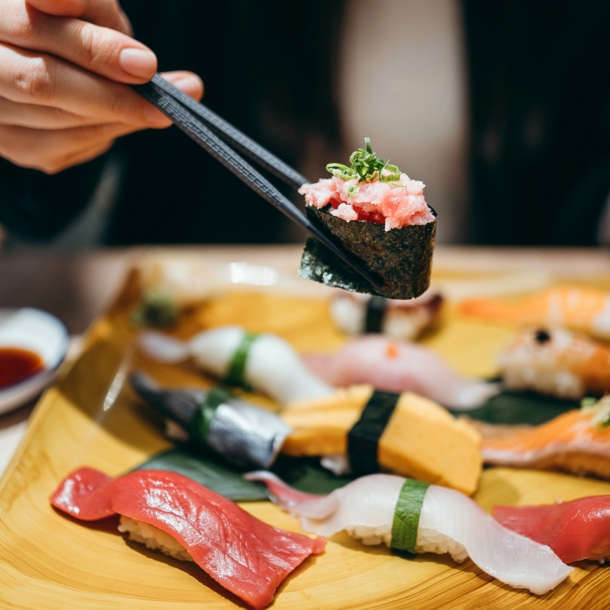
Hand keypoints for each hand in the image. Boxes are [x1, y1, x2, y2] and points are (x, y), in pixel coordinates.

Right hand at [0, 0, 202, 173]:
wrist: (43, 53)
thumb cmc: (68, 19)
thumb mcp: (81, 3)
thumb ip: (89, 7)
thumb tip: (135, 59)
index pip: (33, 27)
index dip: (91, 48)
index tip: (146, 64)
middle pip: (41, 83)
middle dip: (110, 96)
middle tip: (162, 106)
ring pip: (54, 121)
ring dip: (113, 118)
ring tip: (158, 111)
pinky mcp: (10, 143)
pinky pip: (60, 148)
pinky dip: (100, 135)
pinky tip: (124, 121)